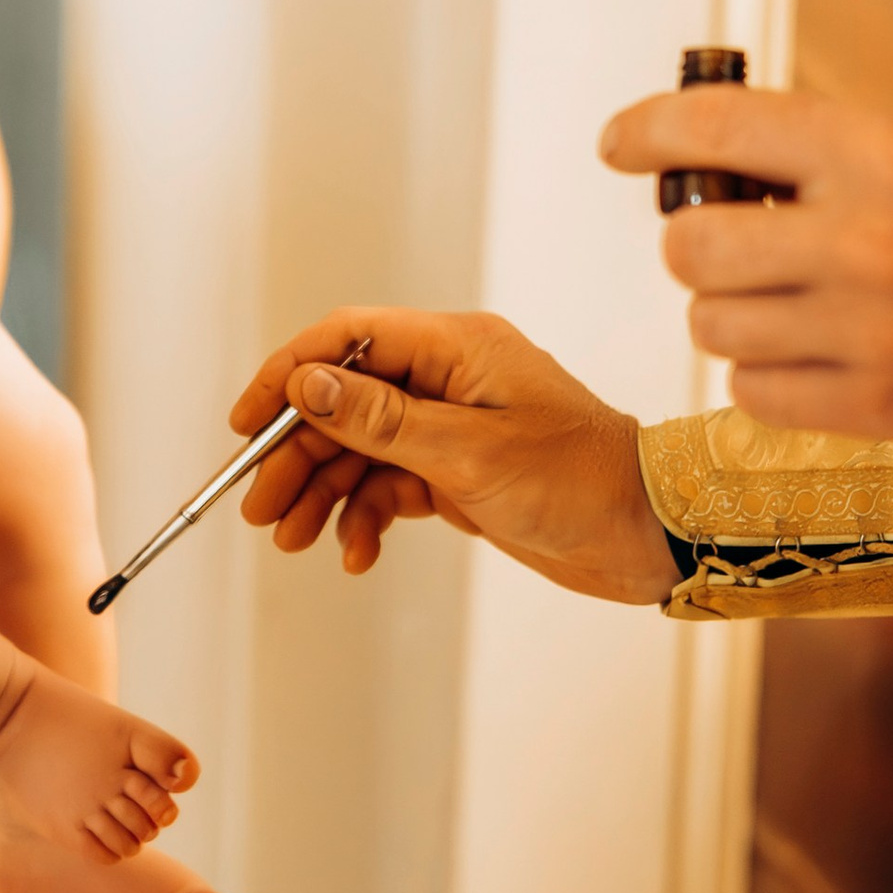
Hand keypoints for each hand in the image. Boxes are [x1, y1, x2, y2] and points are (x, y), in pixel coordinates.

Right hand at [229, 306, 673, 599]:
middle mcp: (447, 378)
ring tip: (295, 538)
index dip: (287, 375)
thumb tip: (307, 382)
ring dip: (323, 492)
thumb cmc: (579, 480)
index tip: (245, 424)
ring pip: (360, 450)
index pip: (346, 339)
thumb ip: (381, 419)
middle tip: (261, 507)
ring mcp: (452, 426)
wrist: (647, 535)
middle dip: (297, 454)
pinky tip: (355, 553)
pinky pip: (390, 485)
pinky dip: (365, 516)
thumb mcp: (469, 452)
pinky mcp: (459, 471)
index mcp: (454, 347)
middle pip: (343, 402)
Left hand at [599, 86, 892, 446]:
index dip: (647, 131)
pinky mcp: (879, 409)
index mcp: (877, 153)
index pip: (714, 129)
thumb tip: (720, 169)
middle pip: (689, 244)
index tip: (620, 142)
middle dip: (700, 239)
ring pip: (713, 324)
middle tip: (739, 237)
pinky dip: (765, 374)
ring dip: (733, 309)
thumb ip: (830, 157)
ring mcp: (863, 333)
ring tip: (791, 299)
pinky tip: (812, 354)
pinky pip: (754, 393)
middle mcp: (857, 241)